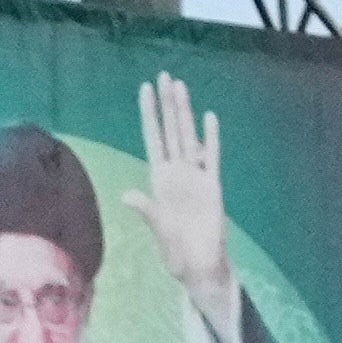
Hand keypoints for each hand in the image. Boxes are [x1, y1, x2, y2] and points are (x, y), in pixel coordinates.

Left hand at [136, 69, 237, 342]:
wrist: (201, 267)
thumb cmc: (176, 253)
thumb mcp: (159, 230)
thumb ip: (147, 210)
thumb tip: (128, 194)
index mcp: (159, 180)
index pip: (153, 139)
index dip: (150, 114)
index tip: (145, 90)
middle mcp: (177, 173)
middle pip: (171, 131)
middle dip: (168, 104)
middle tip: (165, 75)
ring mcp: (196, 176)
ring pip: (191, 136)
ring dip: (186, 112)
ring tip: (181, 87)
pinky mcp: (214, 185)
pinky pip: (213, 157)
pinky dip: (211, 138)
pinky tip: (210, 118)